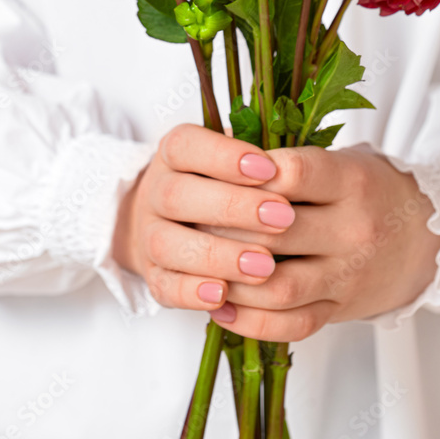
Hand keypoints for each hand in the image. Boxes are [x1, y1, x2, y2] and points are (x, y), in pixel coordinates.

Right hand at [113, 124, 295, 312]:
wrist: (178, 219)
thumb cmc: (224, 181)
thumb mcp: (239, 159)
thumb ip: (257, 160)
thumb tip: (290, 171)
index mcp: (174, 153)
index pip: (186, 145)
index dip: (224, 156)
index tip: (270, 168)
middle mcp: (155, 191)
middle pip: (176, 195)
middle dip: (232, 208)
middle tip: (283, 218)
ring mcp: (149, 235)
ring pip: (166, 244)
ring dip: (217, 256)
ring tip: (264, 265)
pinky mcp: (153, 276)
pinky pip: (163, 287)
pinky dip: (191, 293)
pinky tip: (224, 294)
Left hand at [202, 145, 439, 341]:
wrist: (420, 234)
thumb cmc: (365, 188)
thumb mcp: (338, 158)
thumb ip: (288, 157)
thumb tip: (221, 145)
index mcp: (352, 181)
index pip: (294, 174)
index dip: (249, 173)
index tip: (219, 172)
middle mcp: (353, 229)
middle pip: (276, 232)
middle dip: (225, 227)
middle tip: (191, 218)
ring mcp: (348, 274)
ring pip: (279, 286)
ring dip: (231, 280)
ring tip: (200, 267)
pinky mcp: (341, 309)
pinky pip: (292, 324)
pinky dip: (251, 322)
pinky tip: (221, 308)